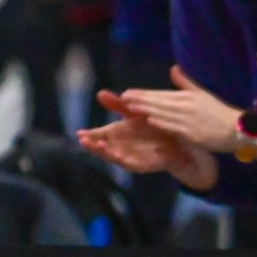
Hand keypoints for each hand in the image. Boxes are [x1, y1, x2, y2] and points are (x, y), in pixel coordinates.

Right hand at [77, 90, 196, 174]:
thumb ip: (117, 104)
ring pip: (112, 156)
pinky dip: (123, 161)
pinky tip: (118, 156)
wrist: (176, 138)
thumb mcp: (134, 111)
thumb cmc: (153, 124)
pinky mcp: (140, 164)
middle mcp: (119, 145)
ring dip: (104, 152)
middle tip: (83, 140)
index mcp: (116, 133)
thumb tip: (99, 93)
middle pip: (101, 147)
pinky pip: (129, 163)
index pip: (98, 134)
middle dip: (92, 145)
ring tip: (99, 145)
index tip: (79, 133)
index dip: (89, 134)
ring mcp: (128, 155)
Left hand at [118, 66, 242, 153]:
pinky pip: (175, 127)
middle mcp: (186, 106)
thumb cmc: (218, 112)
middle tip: (123, 98)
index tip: (127, 93)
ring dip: (147, 110)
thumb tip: (174, 67)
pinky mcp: (193, 134)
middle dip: (140, 100)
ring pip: (164, 113)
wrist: (237, 129)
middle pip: (159, 102)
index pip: (160, 94)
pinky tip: (150, 120)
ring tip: (130, 107)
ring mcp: (189, 120)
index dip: (143, 94)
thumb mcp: (202, 94)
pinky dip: (162, 122)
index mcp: (187, 96)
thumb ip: (186, 82)